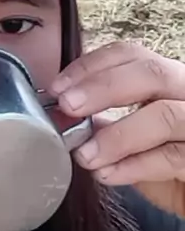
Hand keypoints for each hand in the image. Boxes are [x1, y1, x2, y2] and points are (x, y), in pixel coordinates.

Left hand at [49, 42, 184, 215]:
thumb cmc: (171, 166)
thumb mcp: (134, 142)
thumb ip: (106, 126)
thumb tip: (64, 118)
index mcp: (166, 81)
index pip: (130, 55)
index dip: (91, 66)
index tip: (59, 87)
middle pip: (150, 72)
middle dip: (103, 86)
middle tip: (68, 105)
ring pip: (164, 114)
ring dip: (117, 135)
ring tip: (85, 155)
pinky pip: (171, 157)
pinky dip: (135, 166)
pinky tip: (107, 174)